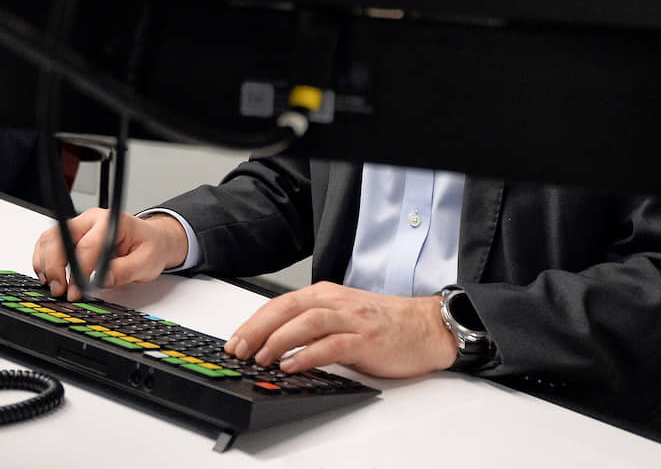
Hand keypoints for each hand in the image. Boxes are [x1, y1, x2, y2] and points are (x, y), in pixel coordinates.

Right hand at [32, 207, 188, 300]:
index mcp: (111, 222)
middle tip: (59, 291)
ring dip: (45, 264)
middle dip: (55, 266)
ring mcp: (79, 225)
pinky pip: (48, 243)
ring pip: (50, 239)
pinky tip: (48, 277)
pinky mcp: (71, 235)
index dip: (79, 270)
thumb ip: (125, 271)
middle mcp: (92, 219)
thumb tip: (102, 280)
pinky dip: (43, 260)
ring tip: (53, 286)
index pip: (88, 245)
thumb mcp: (147, 262)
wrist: (151, 240)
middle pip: (61, 237)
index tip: (76, 291)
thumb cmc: (149, 247)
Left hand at [223, 282, 457, 377]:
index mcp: (327, 295)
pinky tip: (292, 366)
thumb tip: (274, 344)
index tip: (235, 340)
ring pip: (307, 323)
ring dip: (279, 340)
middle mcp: (336, 303)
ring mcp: (352, 320)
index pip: (281, 303)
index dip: (254, 322)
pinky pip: (331, 345)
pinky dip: (308, 355)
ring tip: (261, 358)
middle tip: (238, 349)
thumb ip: (312, 325)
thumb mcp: (342, 316)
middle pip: (288, 308)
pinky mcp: (366, 340)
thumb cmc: (384, 323)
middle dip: (258, 329)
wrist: (426, 327)